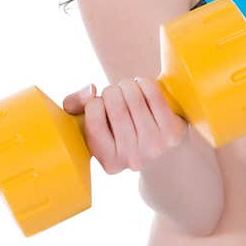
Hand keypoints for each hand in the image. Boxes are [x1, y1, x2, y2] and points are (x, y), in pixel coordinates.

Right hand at [62, 78, 187, 173]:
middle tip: (116, 91)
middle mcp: (132, 159)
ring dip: (128, 84)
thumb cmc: (118, 129)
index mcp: (109, 162)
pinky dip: (145, 83)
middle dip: (113, 90)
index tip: (100, 102)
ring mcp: (155, 146)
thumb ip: (73, 105)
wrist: (161, 144)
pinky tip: (142, 85)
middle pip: (115, 108)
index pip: (93, 122)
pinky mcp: (172, 132)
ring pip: (134, 99)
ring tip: (128, 87)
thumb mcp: (89, 123)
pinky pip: (154, 96)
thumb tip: (90, 90)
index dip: (94, 103)